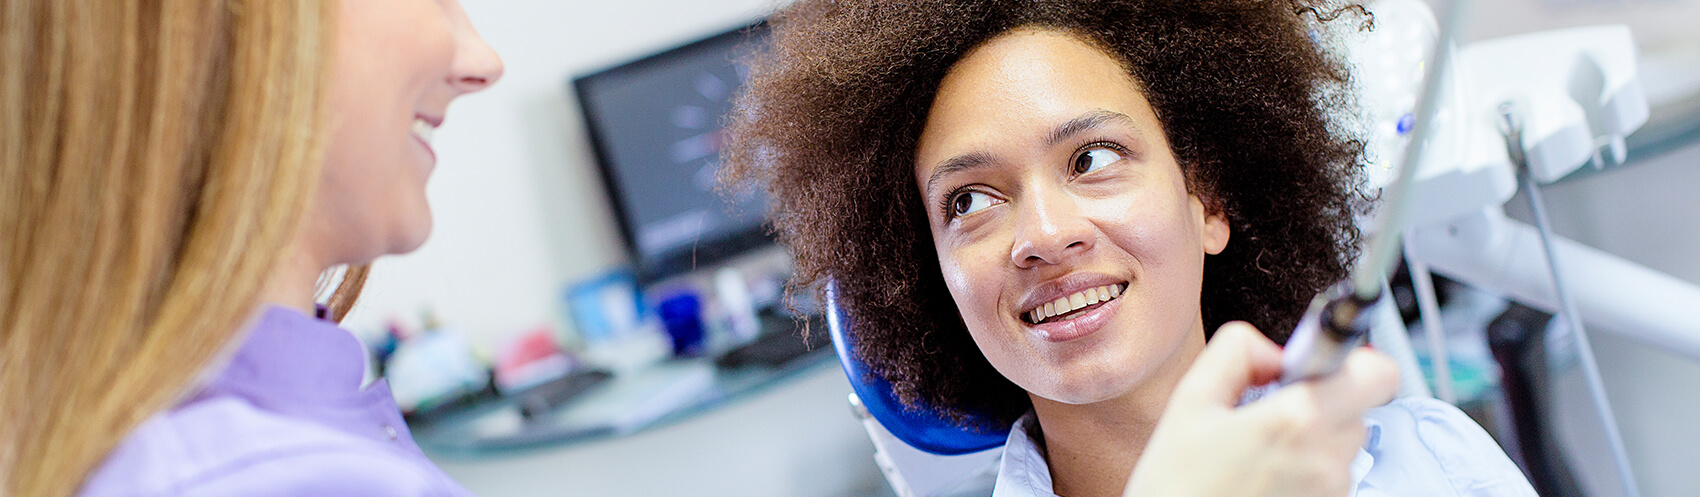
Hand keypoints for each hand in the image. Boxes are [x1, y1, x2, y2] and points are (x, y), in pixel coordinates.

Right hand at [1123, 321, 1398, 496]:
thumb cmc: (1176, 486)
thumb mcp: (1190, 401)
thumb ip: (1236, 352)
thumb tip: (1273, 350)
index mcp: (1295, 421)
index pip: (1377, 374)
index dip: (1354, 360)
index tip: (1321, 366)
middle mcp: (1324, 461)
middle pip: (1357, 409)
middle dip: (1320, 403)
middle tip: (1271, 413)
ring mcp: (1330, 493)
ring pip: (1343, 446)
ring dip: (1312, 440)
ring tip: (1259, 453)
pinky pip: (1330, 477)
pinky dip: (1305, 471)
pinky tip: (1263, 476)